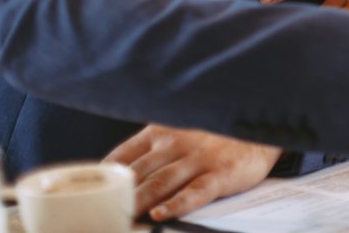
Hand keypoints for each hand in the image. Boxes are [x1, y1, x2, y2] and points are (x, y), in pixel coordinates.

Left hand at [104, 125, 280, 221]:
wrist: (261, 127)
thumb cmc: (214, 136)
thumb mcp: (179, 131)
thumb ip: (152, 150)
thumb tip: (115, 179)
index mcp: (161, 130)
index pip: (122, 155)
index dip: (102, 179)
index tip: (87, 198)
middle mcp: (177, 141)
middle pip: (137, 174)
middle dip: (115, 199)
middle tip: (99, 218)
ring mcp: (199, 157)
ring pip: (159, 184)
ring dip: (137, 204)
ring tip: (121, 221)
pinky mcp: (220, 172)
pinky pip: (194, 191)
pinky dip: (176, 204)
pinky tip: (160, 215)